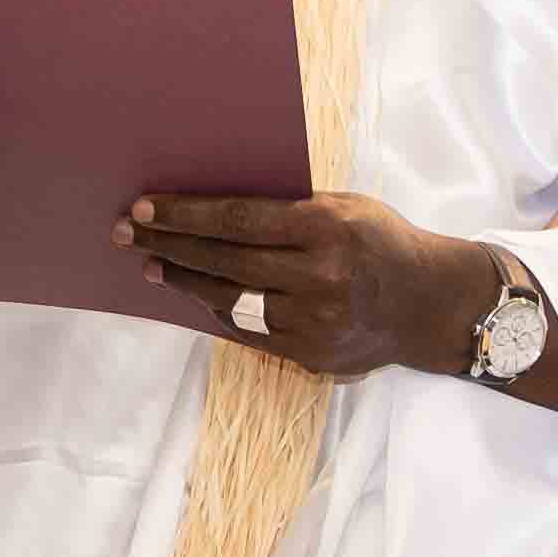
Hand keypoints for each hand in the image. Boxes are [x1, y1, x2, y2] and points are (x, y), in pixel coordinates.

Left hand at [122, 191, 496, 376]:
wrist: (430, 304)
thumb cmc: (381, 241)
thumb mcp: (344, 206)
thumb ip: (288, 207)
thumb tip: (213, 202)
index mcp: (326, 229)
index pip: (237, 220)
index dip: (184, 215)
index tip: (144, 208)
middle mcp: (318, 277)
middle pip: (223, 261)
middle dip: (168, 245)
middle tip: (128, 234)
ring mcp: (313, 321)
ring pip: (228, 300)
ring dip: (183, 281)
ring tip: (153, 266)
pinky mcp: (310, 354)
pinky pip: (248, 331)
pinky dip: (218, 310)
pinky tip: (196, 294)